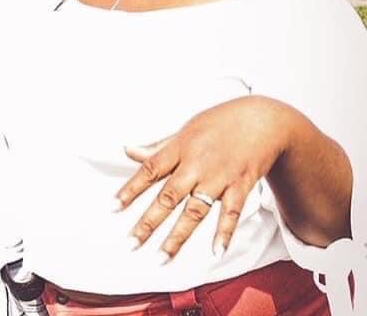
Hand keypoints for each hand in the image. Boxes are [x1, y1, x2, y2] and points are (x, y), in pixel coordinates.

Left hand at [115, 96, 293, 260]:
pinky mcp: (241, 185)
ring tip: (162, 257)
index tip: (113, 208)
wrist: (262, 120)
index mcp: (180, 147)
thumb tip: (128, 150)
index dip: (130, 189)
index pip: (150, 170)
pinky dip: (224, 231)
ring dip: (178, 236)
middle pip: (168, 196)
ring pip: (196, 210)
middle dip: (148, 221)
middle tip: (131, 243)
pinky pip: (231, 212)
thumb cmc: (219, 123)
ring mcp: (219, 176)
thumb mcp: (185, 130)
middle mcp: (196, 164)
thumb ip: (158, 146)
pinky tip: (215, 251)